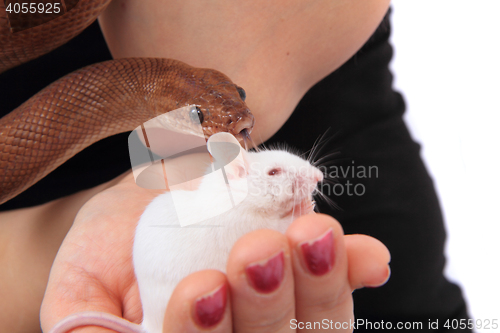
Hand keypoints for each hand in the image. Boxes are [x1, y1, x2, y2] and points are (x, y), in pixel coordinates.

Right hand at [40, 171, 389, 331]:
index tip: (199, 289)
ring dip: (317, 282)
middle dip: (263, 306)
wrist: (159, 186)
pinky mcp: (315, 272)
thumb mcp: (84, 277)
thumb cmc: (117, 237)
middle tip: (255, 252)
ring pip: (315, 321)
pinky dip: (356, 267)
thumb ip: (86, 320)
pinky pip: (345, 278)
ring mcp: (285, 308)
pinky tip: (369, 256)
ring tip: (310, 237)